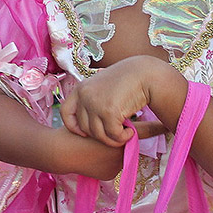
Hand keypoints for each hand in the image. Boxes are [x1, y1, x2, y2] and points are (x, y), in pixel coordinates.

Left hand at [59, 56, 176, 146]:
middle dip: (101, 135)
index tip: (84, 133)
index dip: (73, 126)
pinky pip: (113, 134)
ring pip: (98, 134)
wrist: (146, 73)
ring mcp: (95, 103)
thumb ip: (93, 101)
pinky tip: (131, 132)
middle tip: (116, 134)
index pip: (66, 112)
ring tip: (125, 134)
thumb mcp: (103, 87)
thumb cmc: (128, 81)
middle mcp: (84, 95)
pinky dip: (122, 137)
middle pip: (85, 127)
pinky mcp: (108, 111)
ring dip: (113, 139)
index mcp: (81, 88)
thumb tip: (87, 126)